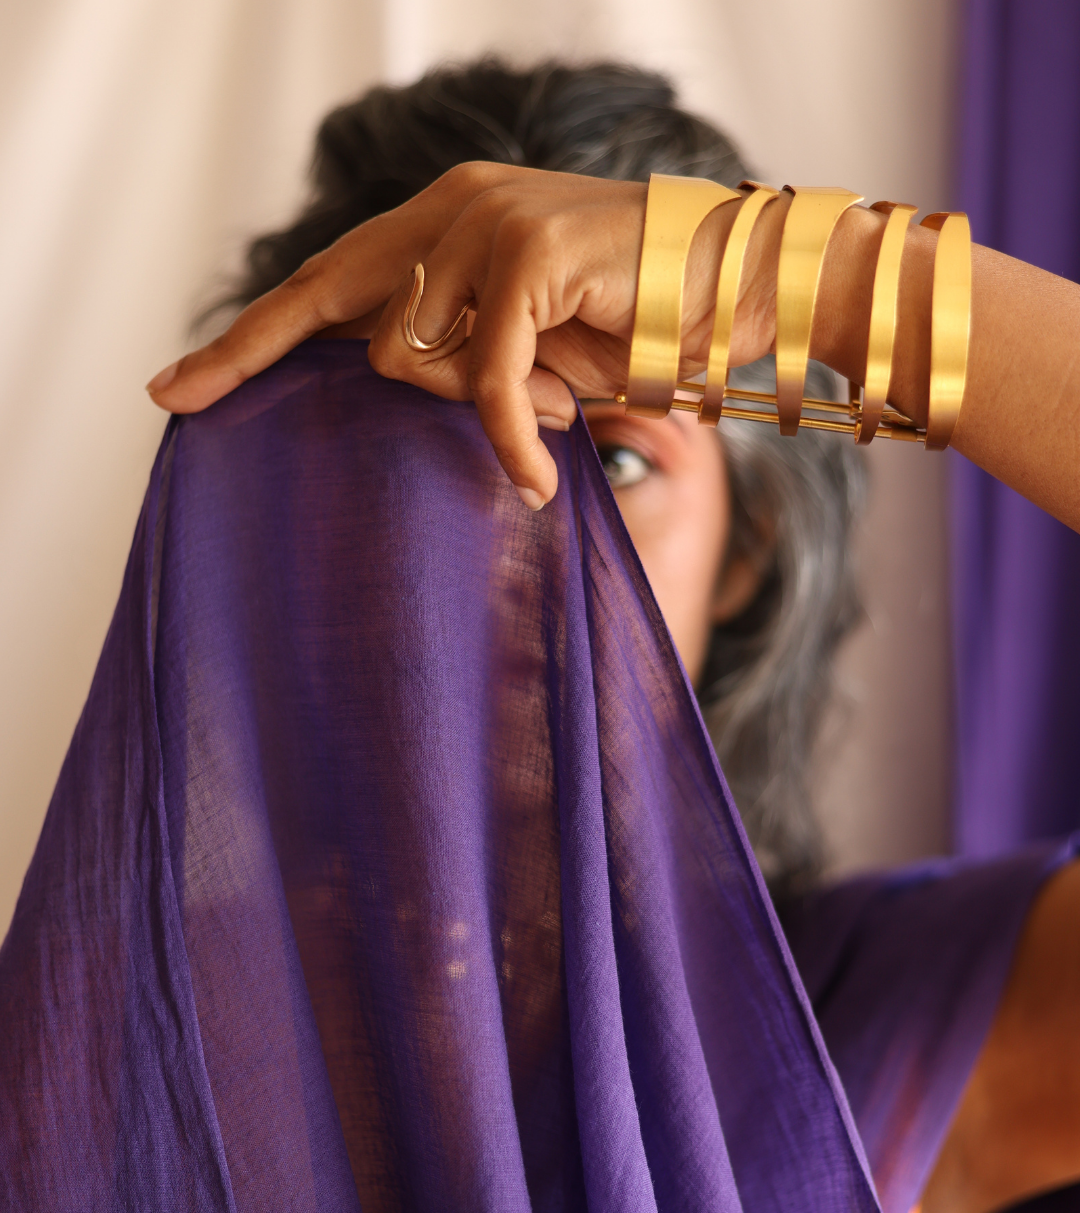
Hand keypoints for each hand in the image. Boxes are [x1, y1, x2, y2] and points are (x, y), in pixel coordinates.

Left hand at [147, 163, 778, 507]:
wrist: (744, 289)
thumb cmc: (641, 328)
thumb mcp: (531, 348)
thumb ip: (460, 354)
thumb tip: (398, 390)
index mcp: (447, 219)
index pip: (328, 280)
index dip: (252, 337)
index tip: (180, 386)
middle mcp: (454, 205)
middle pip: (325, 296)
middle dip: (244, 353)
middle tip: (176, 403)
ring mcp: (489, 221)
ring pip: (408, 355)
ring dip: (477, 407)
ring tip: (557, 409)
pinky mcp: (530, 254)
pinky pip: (481, 377)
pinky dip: (508, 436)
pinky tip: (540, 478)